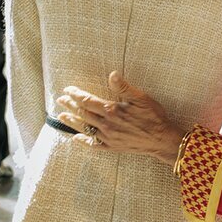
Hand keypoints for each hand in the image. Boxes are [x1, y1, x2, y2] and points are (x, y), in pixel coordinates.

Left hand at [56, 72, 184, 163]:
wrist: (161, 140)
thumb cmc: (153, 117)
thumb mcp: (141, 98)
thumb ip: (124, 87)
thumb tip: (112, 74)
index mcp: (111, 110)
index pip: (87, 100)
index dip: (76, 94)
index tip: (68, 89)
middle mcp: (106, 124)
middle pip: (83, 113)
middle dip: (70, 105)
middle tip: (60, 100)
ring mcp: (108, 137)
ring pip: (84, 128)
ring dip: (72, 121)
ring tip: (61, 116)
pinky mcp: (112, 147)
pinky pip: (93, 145)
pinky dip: (83, 141)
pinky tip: (75, 138)